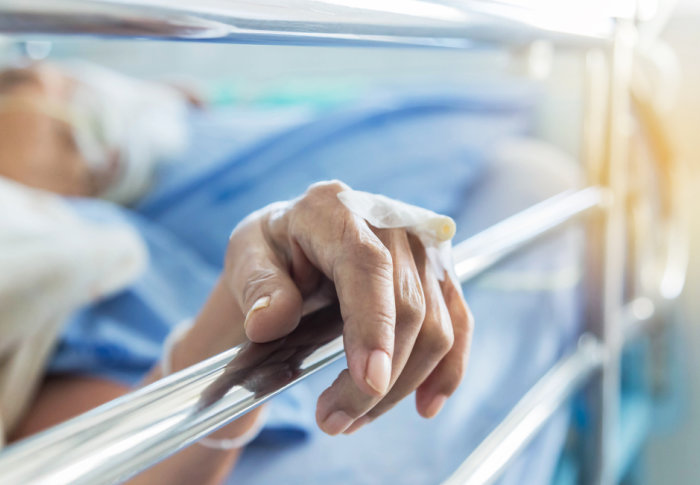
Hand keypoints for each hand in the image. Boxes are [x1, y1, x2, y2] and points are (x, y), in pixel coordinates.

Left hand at [221, 180, 472, 434]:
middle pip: (407, 306)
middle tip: (333, 421)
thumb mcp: (246, 256)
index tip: (370, 381)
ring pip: (435, 327)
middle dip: (377, 380)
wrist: (297, 244)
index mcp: (333, 208)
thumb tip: (270, 320)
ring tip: (352, 418)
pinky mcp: (438, 273)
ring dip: (400, 386)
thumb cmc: (272, 251)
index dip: (372, 325)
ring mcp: (421, 246)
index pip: (366, 265)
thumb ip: (257, 285)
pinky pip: (458, 324)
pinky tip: (425, 405)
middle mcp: (389, 220)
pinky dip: (446, 371)